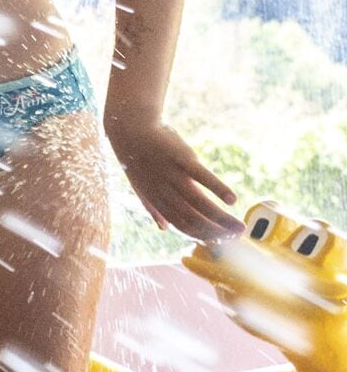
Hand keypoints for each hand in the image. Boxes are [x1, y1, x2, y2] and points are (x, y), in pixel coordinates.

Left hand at [110, 114, 236, 242]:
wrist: (130, 129)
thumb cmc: (138, 159)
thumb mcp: (141, 186)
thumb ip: (153, 208)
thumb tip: (164, 228)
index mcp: (155, 200)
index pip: (181, 225)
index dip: (201, 236)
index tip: (220, 241)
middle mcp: (164, 191)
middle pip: (193, 218)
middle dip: (216, 231)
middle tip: (237, 236)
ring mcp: (173, 175)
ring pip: (200, 203)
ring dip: (222, 218)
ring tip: (240, 226)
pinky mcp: (182, 158)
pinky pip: (202, 176)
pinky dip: (218, 188)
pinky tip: (232, 199)